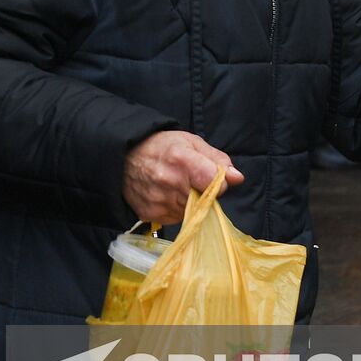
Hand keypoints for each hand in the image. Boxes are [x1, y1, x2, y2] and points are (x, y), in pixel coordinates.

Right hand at [122, 131, 244, 224]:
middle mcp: (170, 182)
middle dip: (201, 191)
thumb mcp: (190, 142)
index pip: (215, 184)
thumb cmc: (161, 147)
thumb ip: (217, 160)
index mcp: (182, 160)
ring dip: (188, 202)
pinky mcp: (151, 214)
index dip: (218, 182)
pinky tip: (164, 194)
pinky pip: (175, 218)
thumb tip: (237, 178)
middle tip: (186, 178)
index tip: (209, 176)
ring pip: (190, 212)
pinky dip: (174, 209)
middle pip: (204, 200)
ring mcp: (159, 201)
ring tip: (173, 185)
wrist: (123, 157)